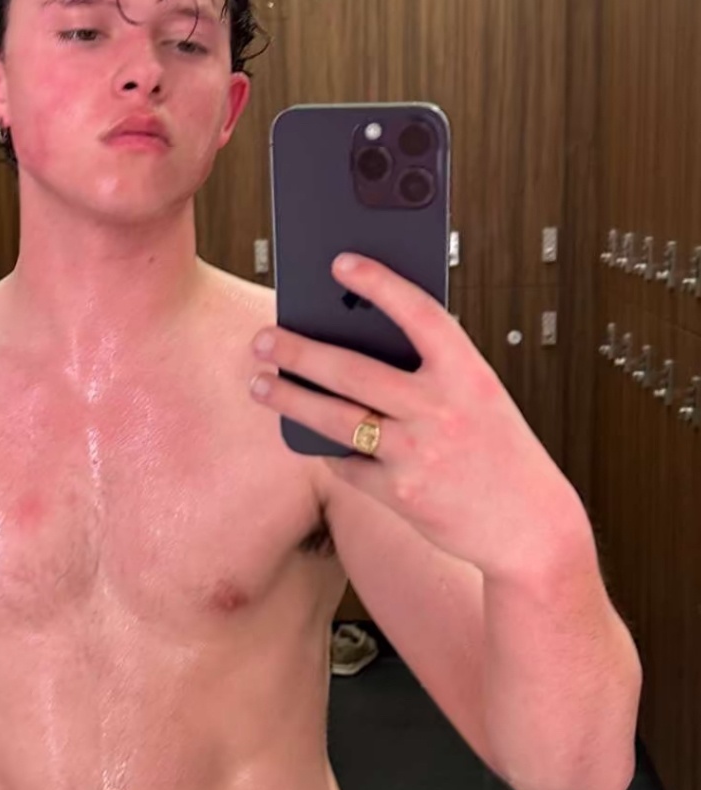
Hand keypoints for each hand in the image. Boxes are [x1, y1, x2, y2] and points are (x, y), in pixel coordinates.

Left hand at [249, 252, 584, 581]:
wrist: (529, 526)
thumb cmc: (499, 453)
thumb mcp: (480, 399)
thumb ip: (433, 373)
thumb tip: (361, 343)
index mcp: (470, 375)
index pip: (420, 314)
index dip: (381, 283)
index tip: (342, 263)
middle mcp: (441, 410)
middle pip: (353, 371)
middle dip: (299, 351)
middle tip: (264, 338)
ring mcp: (418, 453)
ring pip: (335, 418)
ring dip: (290, 398)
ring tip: (260, 384)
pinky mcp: (400, 493)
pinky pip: (346, 464)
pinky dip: (328, 448)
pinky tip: (311, 434)